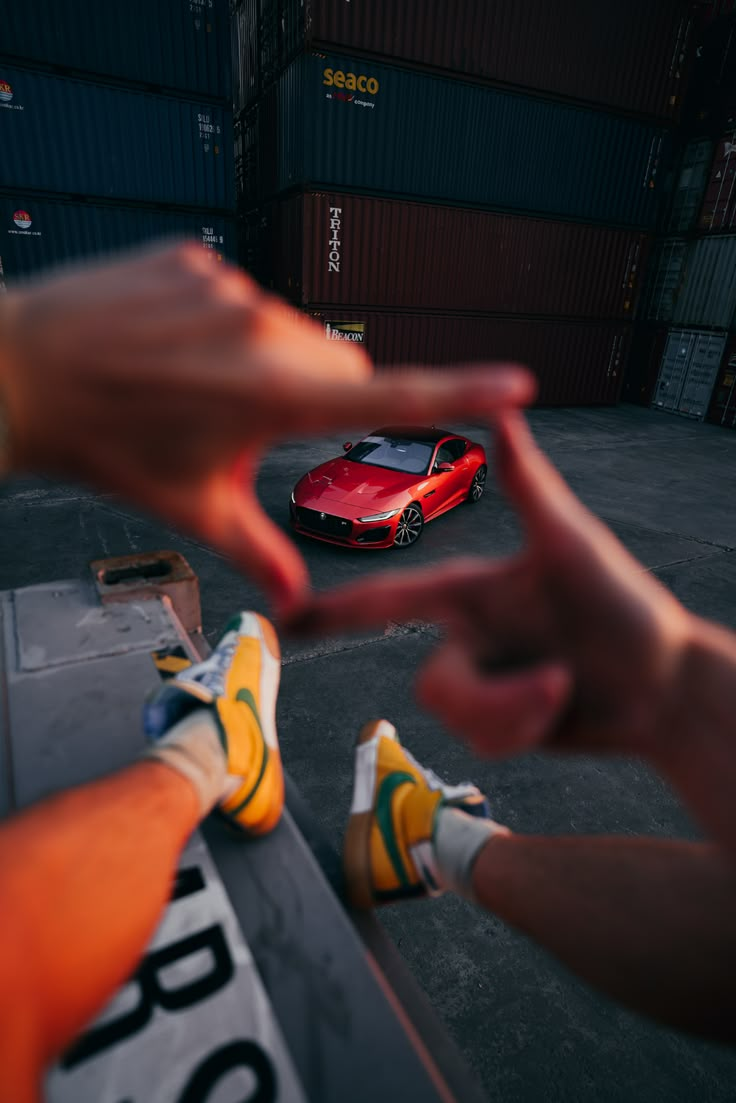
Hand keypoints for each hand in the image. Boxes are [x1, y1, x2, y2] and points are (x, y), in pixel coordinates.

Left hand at [0, 241, 534, 614]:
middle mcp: (263, 330)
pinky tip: (171, 345)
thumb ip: (259, 550)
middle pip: (335, 364)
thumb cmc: (106, 445)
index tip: (517, 384)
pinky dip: (225, 324)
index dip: (459, 393)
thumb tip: (296, 605)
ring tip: (195, 385)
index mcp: (273, 396)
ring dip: (267, 359)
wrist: (24, 371)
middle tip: (255, 424)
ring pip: (287, 329)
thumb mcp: (190, 506)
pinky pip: (239, 294)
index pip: (388, 396)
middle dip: (318, 396)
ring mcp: (228, 285)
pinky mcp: (196, 256)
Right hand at [289, 412, 694, 759]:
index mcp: (472, 591)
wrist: (666, 683)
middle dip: (490, 698)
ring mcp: (483, 681)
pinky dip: (528, 729)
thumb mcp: (573, 545)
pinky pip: (483, 744)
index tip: (285, 620)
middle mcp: (469, 635)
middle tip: (555, 684)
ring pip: (459, 720)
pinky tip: (561, 708)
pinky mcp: (500, 723)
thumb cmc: (626, 603)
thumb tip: (505, 406)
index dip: (335, 610)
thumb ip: (530, 484)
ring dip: (520, 712)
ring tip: (565, 688)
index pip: (391, 598)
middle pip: (432, 686)